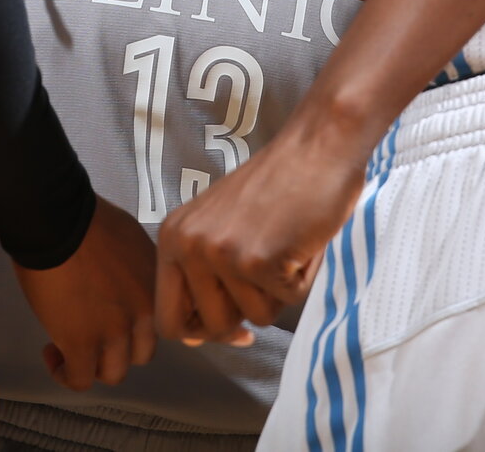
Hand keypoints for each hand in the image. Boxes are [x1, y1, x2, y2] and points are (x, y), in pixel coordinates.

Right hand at [12, 198, 158, 388]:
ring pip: (113, 372)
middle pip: (141, 353)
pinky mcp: (83, 344)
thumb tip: (120, 279)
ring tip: (67, 346)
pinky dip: (65, 373)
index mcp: (157, 286)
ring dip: (92, 363)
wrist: (56, 220)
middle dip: (117, 348)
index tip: (111, 317)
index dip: (134, 327)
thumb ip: (134, 269)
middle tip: (91, 332)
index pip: (158, 324)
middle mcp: (144, 312)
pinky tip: (52, 353)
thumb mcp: (130, 240)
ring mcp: (115, 332)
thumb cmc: (86, 218)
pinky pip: (80, 379)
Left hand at [158, 118, 362, 344]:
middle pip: (213, 327)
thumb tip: (195, 338)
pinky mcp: (259, 260)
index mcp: (172, 237)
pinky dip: (304, 278)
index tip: (233, 329)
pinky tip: (301, 241)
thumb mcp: (220, 226)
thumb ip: (202, 277)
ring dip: (279, 292)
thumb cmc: (276, 186)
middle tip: (268, 274)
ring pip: (255, 318)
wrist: (317, 146)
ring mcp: (223, 253)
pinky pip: (288, 302)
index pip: (168, 320)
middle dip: (247, 314)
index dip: (202, 334)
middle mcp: (189, 245)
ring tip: (284, 245)